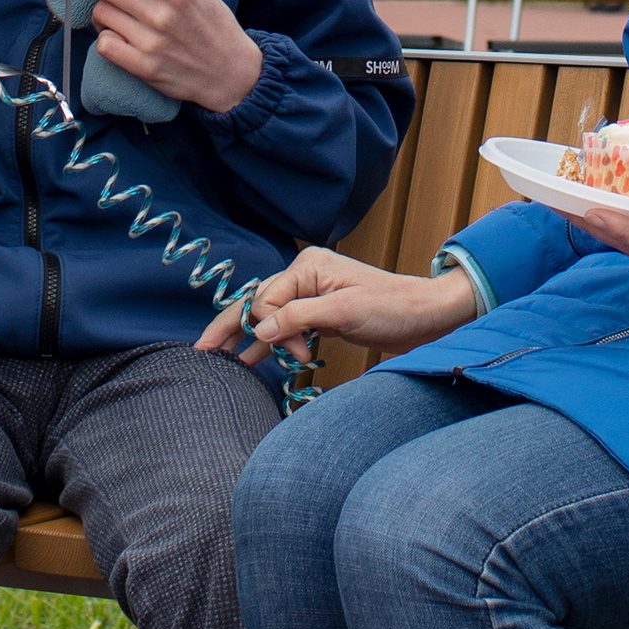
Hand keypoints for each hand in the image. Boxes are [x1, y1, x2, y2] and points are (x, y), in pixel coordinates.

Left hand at [87, 0, 262, 113]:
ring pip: (102, 13)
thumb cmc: (218, 29)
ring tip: (114, 9)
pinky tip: (117, 34)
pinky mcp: (144, 68)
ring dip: (103, 8)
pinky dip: (106, 38)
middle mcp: (163, 16)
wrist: (233, 76)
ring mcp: (152, 44)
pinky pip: (105, 45)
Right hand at [200, 253, 476, 367]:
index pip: (267, 298)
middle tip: (202, 351)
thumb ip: (298, 319)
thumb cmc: (391, 309)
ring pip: (269, 318)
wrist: (425, 319)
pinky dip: (271, 344)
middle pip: (258, 304)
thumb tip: (258, 328)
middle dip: (231, 327)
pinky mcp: (321, 315)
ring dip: (247, 339)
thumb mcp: (344, 312)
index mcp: (308, 267)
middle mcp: (305, 277)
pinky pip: (286, 329)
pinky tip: (250, 359)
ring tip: (218, 360)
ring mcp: (312, 296)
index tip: (296, 352)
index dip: (270, 328)